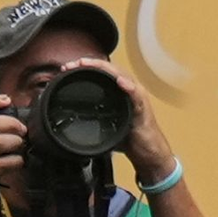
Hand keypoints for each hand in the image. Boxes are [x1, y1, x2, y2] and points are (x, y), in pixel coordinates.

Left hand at [61, 57, 175, 186]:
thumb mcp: (106, 126)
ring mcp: (137, 98)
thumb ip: (94, 118)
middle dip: (92, 64)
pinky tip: (121, 82)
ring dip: (107, 69)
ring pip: (122, 77)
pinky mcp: (143, 108)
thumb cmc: (129, 138)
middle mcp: (129, 90)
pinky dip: (128, 87)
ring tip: (93, 64)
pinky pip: (136, 95)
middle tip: (73, 63)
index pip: (103, 73)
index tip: (68, 67)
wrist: (148, 153)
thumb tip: (73, 118)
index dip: (87, 67)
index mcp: (119, 93)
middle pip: (111, 71)